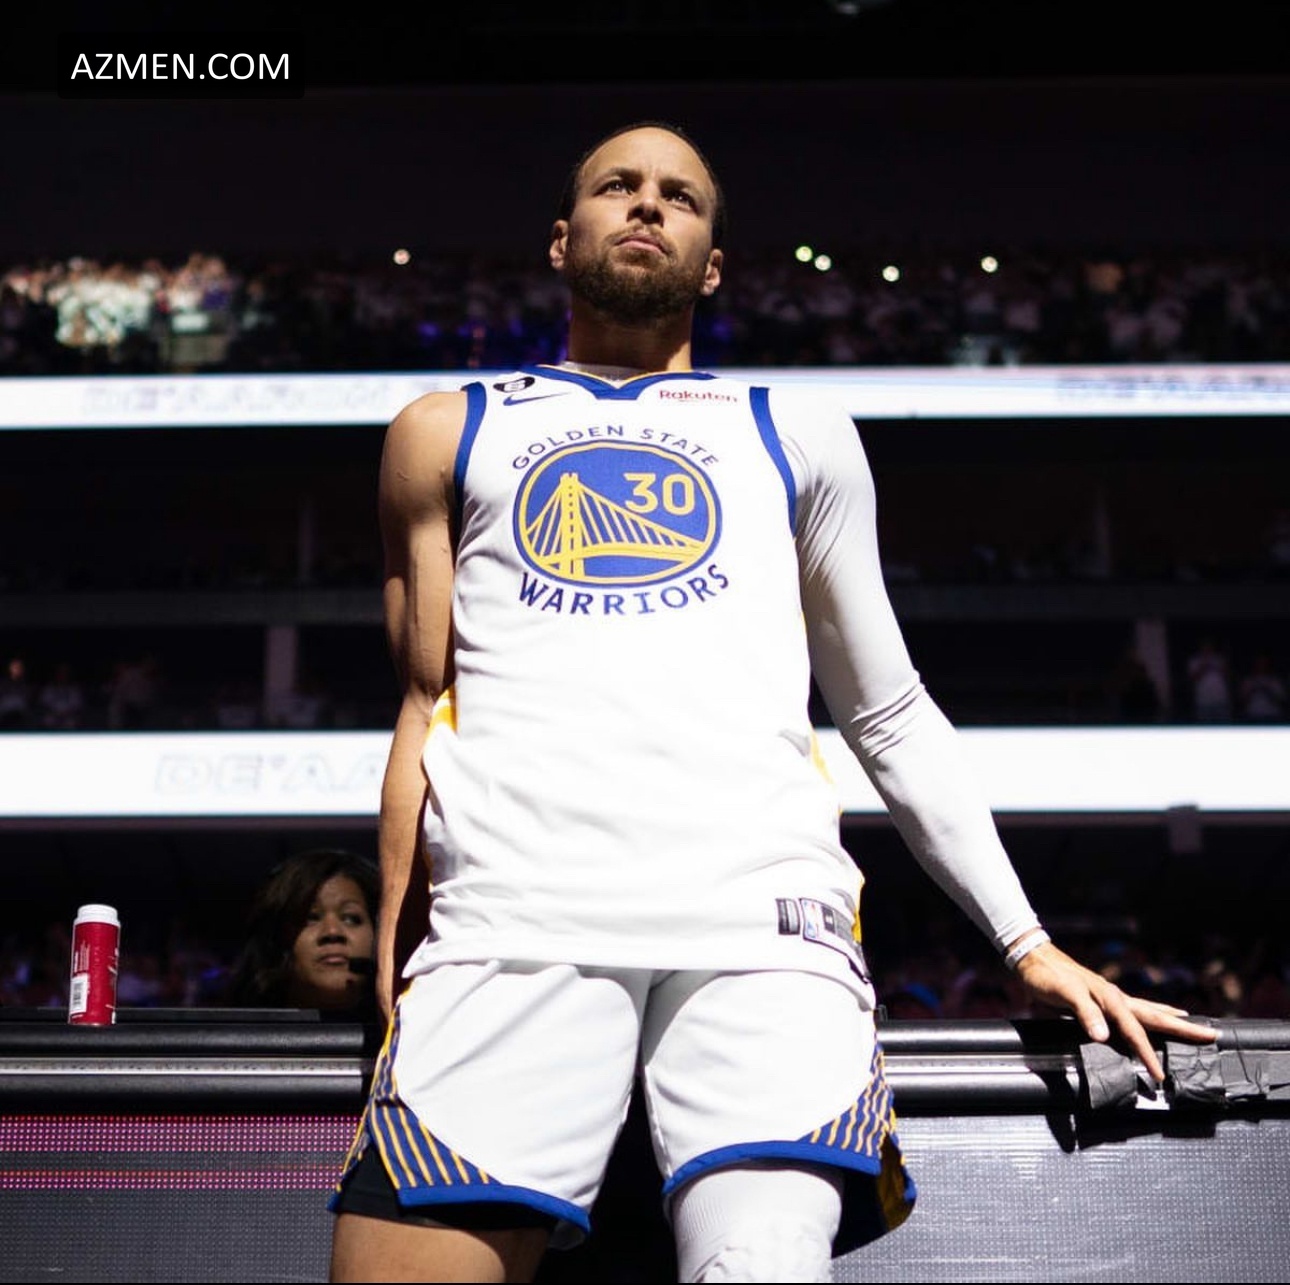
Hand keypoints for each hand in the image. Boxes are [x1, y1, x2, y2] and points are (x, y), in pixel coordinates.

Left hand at [1013, 940, 1219, 1082]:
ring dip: (1168, 1019)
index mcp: (1110, 998)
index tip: (1160, 1076)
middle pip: (1155, 1016)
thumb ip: (1084, 1013)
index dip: (1147, 1055)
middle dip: (1183, 1028)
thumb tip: (1103, 1037)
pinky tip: (1147, 1018)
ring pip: (1146, 1010)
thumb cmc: (1047, 976)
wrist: (1032, 958)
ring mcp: (1109, 997)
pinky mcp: (1099, 1000)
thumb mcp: (1064, 993)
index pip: (1136, 1032)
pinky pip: (1131, 1011)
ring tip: (1190, 1022)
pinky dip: (1146, 1015)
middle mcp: (1115, 997)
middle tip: (1211, 1035)